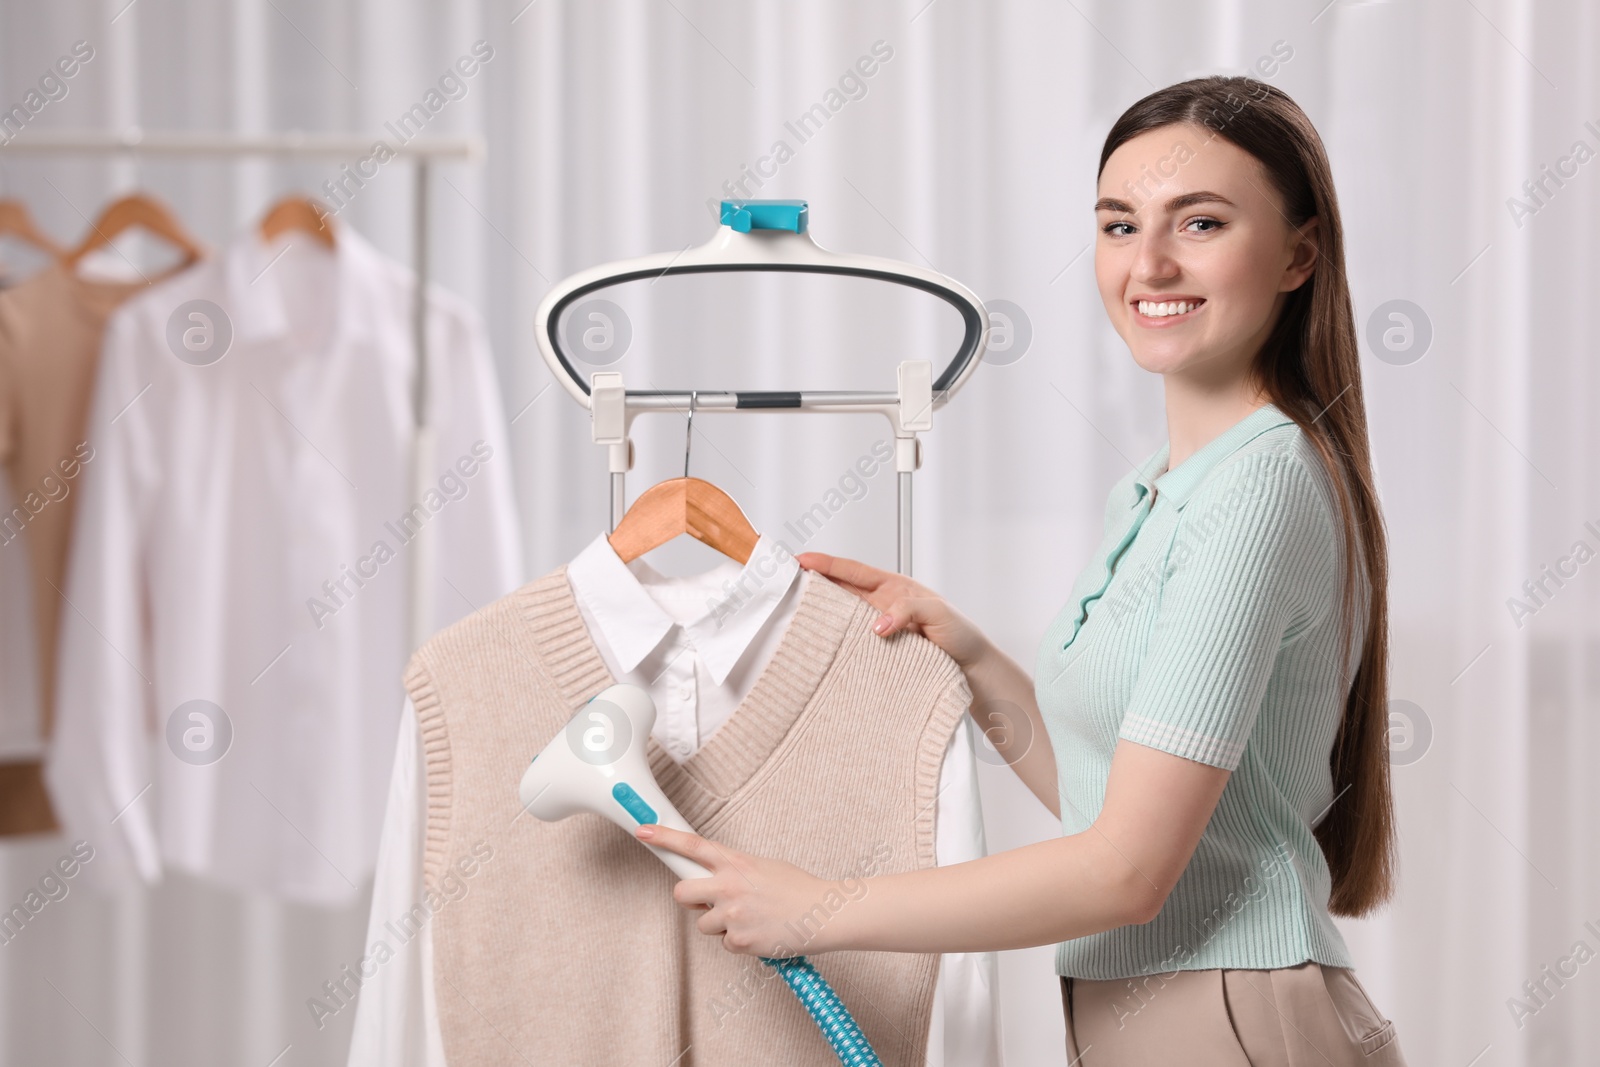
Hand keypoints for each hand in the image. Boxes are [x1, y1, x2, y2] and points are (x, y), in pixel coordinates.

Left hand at [637, 824, 839, 956]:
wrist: (824, 915)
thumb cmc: (797, 889)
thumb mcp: (763, 867)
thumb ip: (735, 870)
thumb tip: (714, 881)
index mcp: (736, 862)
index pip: (692, 845)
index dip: (663, 837)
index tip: (643, 830)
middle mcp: (729, 886)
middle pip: (681, 893)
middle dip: (689, 900)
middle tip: (706, 902)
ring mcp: (732, 915)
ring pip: (703, 925)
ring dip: (720, 924)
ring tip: (750, 918)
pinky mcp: (739, 940)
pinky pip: (726, 943)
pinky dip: (740, 941)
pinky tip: (761, 932)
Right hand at [797, 551, 990, 669]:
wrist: (970, 668)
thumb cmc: (959, 634)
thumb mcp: (937, 613)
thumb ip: (908, 610)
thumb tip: (876, 626)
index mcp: (893, 587)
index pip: (853, 571)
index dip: (826, 564)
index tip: (800, 560)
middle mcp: (880, 605)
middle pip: (839, 590)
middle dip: (812, 584)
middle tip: (785, 583)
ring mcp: (876, 628)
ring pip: (841, 617)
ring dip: (820, 614)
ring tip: (793, 611)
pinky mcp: (876, 652)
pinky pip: (850, 643)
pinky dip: (834, 642)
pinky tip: (819, 645)